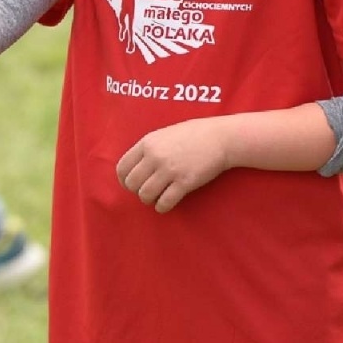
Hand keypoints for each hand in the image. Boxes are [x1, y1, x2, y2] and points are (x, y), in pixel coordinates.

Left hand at [116, 119, 230, 213]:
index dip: (124, 180)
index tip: (133, 184)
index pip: (122, 167)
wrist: (220, 137)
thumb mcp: (164, 135)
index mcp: (147, 142)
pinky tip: (167, 203)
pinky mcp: (184, 183)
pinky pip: (164, 202)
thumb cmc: (193, 135)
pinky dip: (162, 207)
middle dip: (138, 191)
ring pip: (145, 195)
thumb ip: (148, 149)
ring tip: (157, 197)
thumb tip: (135, 169)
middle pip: (131, 184)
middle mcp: (155, 156)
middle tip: (148, 190)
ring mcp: (169, 170)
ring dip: (150, 200)